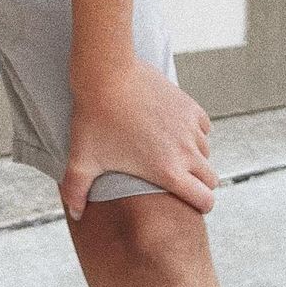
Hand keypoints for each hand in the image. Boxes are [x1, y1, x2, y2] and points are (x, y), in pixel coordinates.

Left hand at [60, 57, 217, 220]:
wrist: (105, 73)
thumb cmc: (94, 117)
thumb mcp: (83, 158)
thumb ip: (77, 190)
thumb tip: (75, 213)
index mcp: (168, 171)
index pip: (206, 201)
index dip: (199, 206)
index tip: (185, 201)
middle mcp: (186, 150)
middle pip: (210, 178)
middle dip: (198, 182)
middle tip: (176, 178)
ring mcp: (189, 126)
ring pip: (206, 151)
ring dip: (194, 155)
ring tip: (168, 152)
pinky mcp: (188, 103)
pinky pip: (203, 126)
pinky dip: (193, 131)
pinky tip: (172, 129)